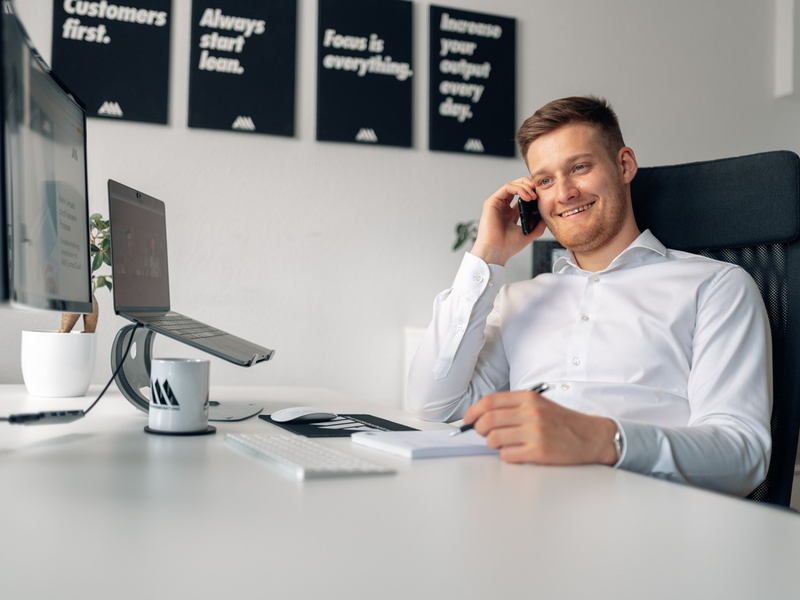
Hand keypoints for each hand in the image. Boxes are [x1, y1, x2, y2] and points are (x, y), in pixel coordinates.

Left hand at [462, 390, 618, 465]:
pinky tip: (516, 453)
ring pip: (494, 439)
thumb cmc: (562, 422)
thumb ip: (513, 408)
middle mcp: (531, 413)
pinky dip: (506, 456)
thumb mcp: (539, 405)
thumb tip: (482, 417)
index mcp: (528, 398)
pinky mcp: (539, 451)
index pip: (489, 402)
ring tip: (502, 444)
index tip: (468, 420)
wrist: (591, 437)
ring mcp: (535, 432)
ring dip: (492, 444)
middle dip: (479, 430)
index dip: (473, 412)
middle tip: (483, 434)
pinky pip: (507, 455)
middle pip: (488, 421)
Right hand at [469, 178, 545, 265]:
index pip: (522, 196)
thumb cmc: (508, 246)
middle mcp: (503, 207)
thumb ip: (538, 225)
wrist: (497, 252)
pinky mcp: (492, 202)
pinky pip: (506, 187)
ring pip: (512, 185)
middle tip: (538, 191)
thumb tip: (546, 217)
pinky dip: (518, 188)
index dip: (532, 193)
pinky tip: (527, 196)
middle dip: (529, 185)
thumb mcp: (529, 234)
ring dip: (525, 186)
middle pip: (517, 187)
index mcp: (511, 214)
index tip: (541, 197)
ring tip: (533, 196)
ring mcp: (497, 204)